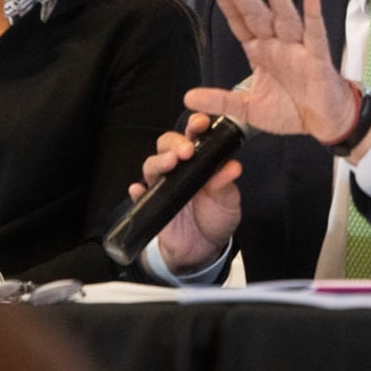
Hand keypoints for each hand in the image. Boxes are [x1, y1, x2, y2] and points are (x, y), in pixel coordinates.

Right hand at [128, 113, 242, 273]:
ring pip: (151, 165)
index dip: (194, 125)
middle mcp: (179, 169)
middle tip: (186, 150)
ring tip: (170, 163)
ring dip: (159, 161)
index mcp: (200, 160)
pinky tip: (138, 190)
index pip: (193, 136)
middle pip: (167, 145)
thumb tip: (233, 166)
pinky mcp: (152, 205)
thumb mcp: (228, 200)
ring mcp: (163, 185)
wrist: (205, 248)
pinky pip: (139, 195)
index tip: (201, 123)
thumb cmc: (217, 216)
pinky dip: (137, 191)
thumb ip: (227, 184)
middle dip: (174, 143)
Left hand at [182, 0, 355, 144]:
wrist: (323, 123)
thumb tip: (188, 98)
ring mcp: (297, 48)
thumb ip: (220, 100)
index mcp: (260, 51)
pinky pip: (315, 33)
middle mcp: (277, 44)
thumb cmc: (290, 110)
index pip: (239, 20)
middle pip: (257, 12)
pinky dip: (313, 13)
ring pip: (284, 14)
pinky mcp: (317, 58)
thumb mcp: (248, 109)